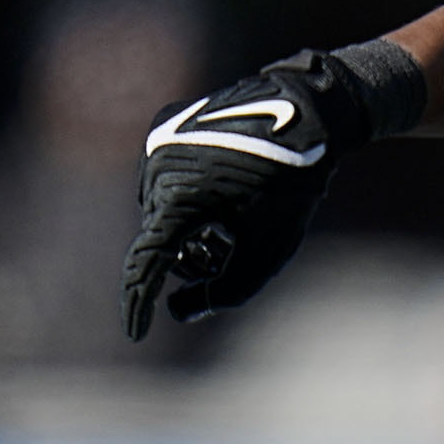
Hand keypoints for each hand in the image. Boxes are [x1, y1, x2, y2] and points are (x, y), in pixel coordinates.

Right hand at [118, 46, 415, 337]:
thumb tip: (180, 310)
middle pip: (159, 240)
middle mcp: (157, 168)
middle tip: (224, 260)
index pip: (146, 264)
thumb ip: (226, 292)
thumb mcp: (267, 250)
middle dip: (188, 261)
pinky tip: (220, 194)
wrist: (306, 109)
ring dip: (186, 230)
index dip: (138, 303)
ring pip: (160, 212)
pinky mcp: (165, 126)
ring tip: (228, 225)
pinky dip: (185, 198)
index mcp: (178, 200)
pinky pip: (163, 179)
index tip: (136, 334)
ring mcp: (158, 143)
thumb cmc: (290, 184)